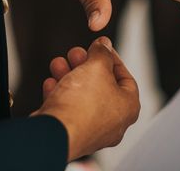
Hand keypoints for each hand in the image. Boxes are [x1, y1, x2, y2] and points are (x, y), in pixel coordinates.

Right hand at [32, 37, 139, 161]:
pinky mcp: (71, 134)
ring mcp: (91, 131)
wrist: (52, 135)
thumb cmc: (81, 106)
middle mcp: (113, 123)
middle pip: (101, 86)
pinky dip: (60, 94)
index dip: (112, 58)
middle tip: (76, 53)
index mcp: (128, 107)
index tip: (101, 47)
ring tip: (59, 63)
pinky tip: (51, 82)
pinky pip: (68, 110)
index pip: (125, 77)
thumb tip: (104, 45)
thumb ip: (102, 53)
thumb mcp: (96, 66)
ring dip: (69, 76)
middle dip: (86, 65)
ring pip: (82, 96)